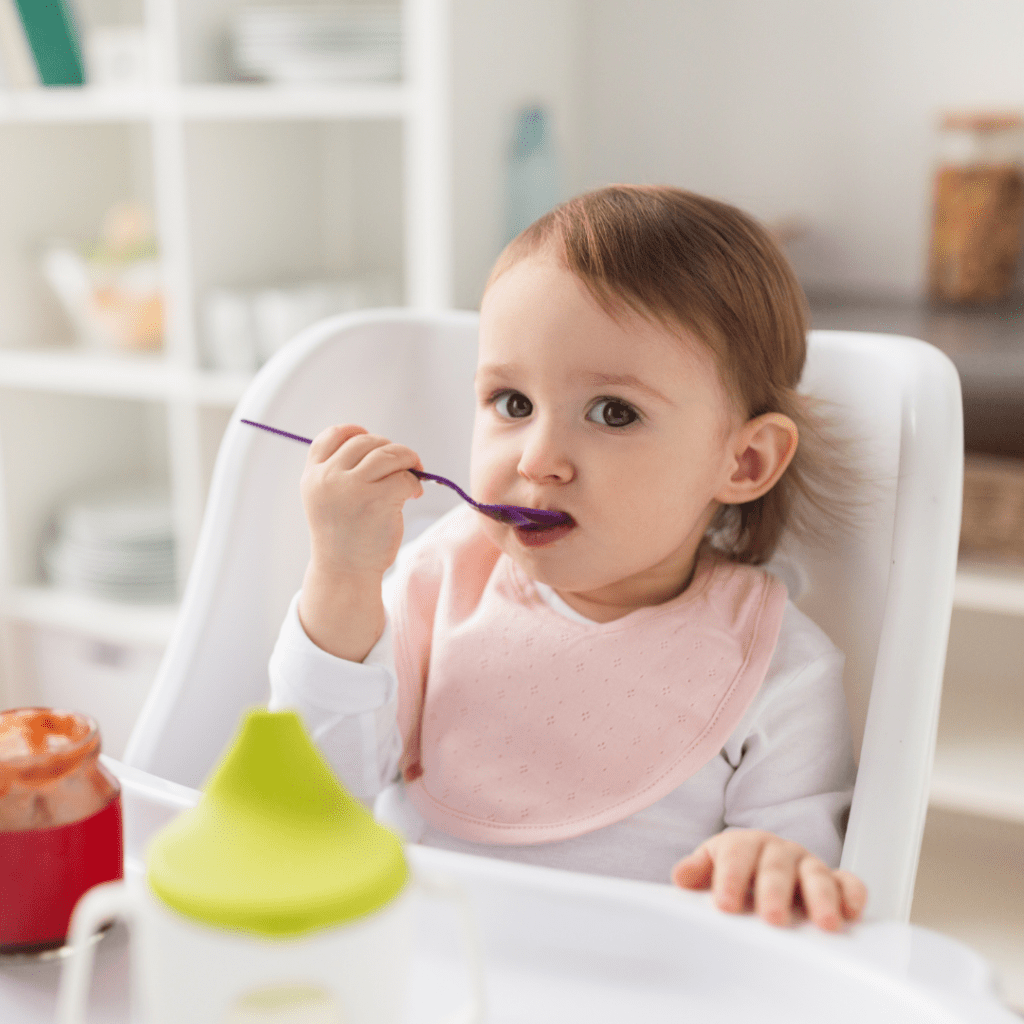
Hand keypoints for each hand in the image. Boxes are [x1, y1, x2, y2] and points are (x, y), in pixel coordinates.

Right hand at [300, 423, 424, 580]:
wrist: (345, 572)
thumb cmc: (344, 535)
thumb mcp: (328, 498)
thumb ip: (342, 471)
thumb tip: (382, 446)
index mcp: (313, 476)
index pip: (332, 435)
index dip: (356, 432)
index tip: (374, 443)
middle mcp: (328, 478)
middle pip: (367, 441)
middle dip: (390, 450)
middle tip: (403, 466)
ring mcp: (352, 488)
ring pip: (389, 454)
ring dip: (408, 460)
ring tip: (412, 477)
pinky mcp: (377, 500)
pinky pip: (404, 477)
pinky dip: (414, 483)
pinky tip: (412, 495)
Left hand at [671, 829, 866, 930]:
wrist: (762, 862)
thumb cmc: (735, 869)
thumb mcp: (712, 866)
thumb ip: (697, 870)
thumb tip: (681, 877)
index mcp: (745, 844)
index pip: (736, 856)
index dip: (730, 878)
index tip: (724, 904)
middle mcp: (778, 851)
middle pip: (777, 867)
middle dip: (774, 891)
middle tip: (772, 918)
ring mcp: (808, 864)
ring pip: (817, 875)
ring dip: (821, 898)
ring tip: (825, 923)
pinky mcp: (834, 881)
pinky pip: (849, 883)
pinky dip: (853, 894)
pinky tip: (852, 913)